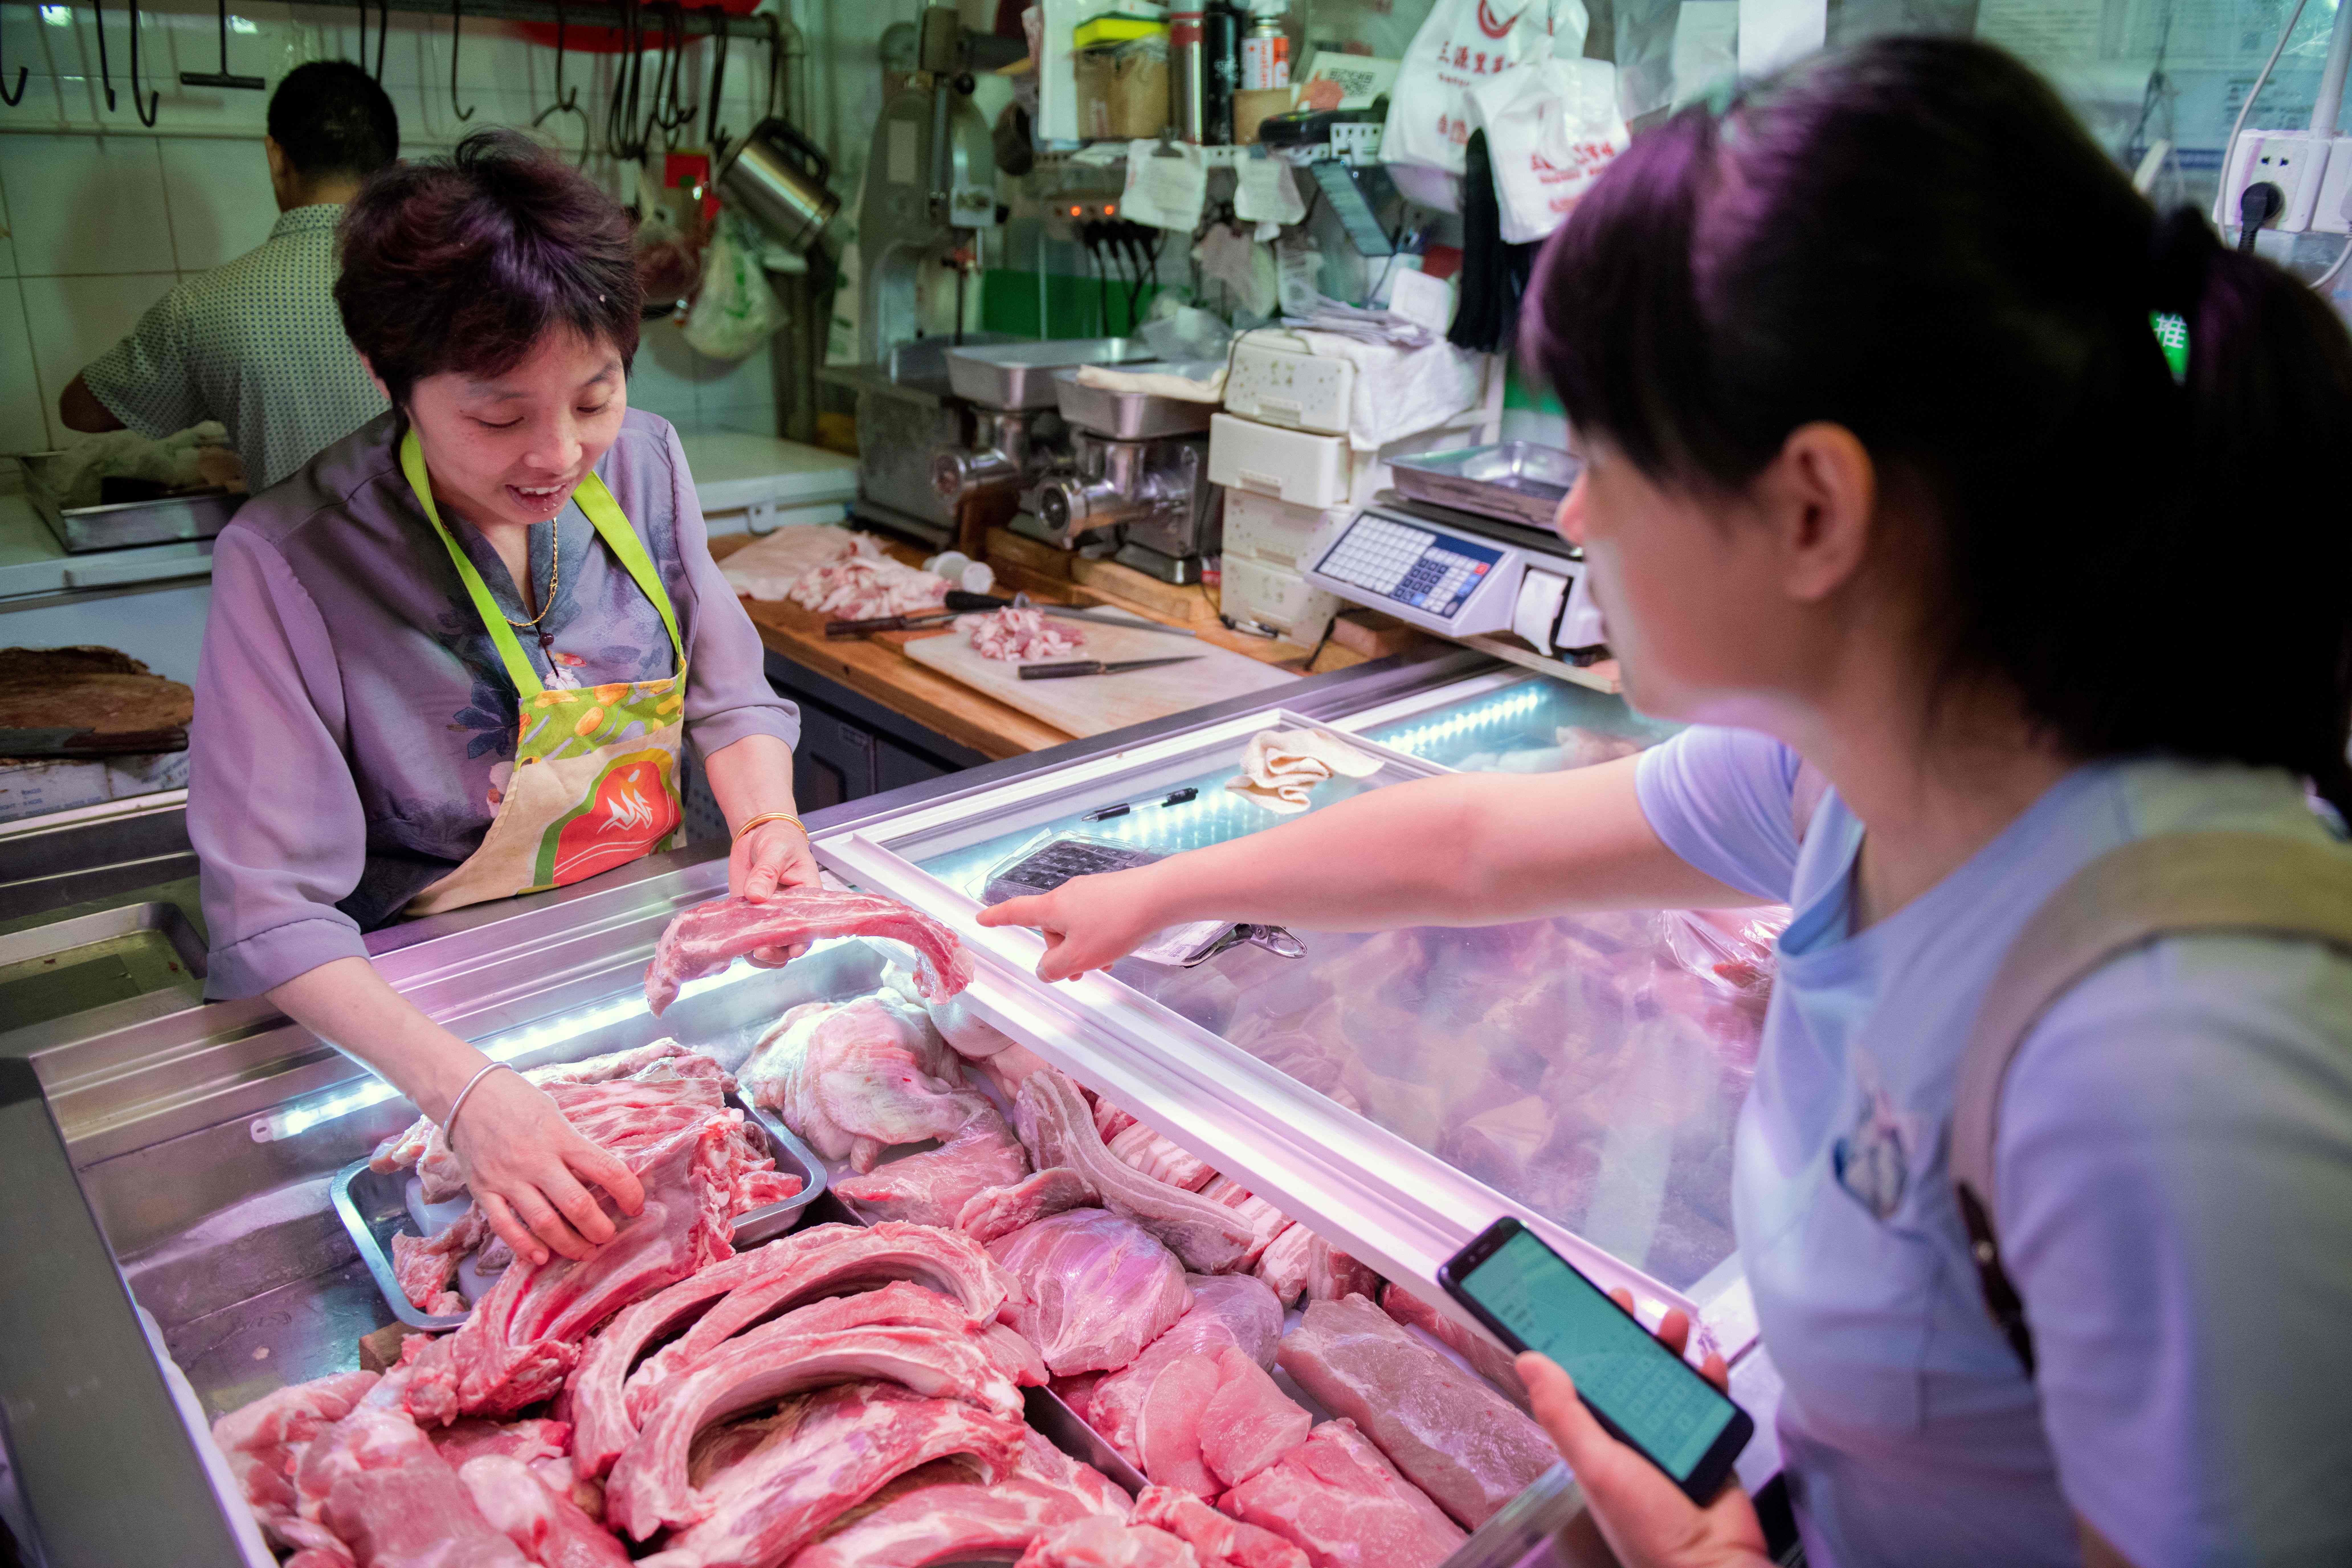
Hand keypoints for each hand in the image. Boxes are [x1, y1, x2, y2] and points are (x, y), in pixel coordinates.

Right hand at [446, 1068, 645, 1266]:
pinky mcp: (483, 1190)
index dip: (628, 1192)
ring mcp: (508, 1178)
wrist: (468, 1093)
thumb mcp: (555, 1115)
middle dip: (599, 1228)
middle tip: (608, 1236)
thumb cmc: (518, 1101)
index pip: (606, 1169)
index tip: (636, 1206)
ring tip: (585, 1251)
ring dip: (569, 1244)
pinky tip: (541, 1257)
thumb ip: (575, 1145)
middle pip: (576, 1204)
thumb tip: (603, 1176)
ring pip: (544, 1223)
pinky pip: (505, 1226)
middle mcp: (536, 1160)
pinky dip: (524, 1247)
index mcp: (561, 1137)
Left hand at [729, 818, 821, 965]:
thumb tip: (756, 895)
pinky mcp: (748, 916)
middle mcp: (789, 913)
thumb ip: (767, 872)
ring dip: (758, 955)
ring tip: (746, 946)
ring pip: (769, 949)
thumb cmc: (779, 839)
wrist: (757, 834)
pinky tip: (733, 936)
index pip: (809, 927)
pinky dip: (740, 943)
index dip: (802, 942)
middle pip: (789, 946)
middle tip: (761, 949)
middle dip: (776, 953)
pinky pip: (747, 939)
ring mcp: (768, 917)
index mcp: (806, 898)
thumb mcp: (776, 849)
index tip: (792, 948)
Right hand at [973, 864, 1169, 981]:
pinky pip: (1095, 920)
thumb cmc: (1115, 925)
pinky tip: (1118, 948)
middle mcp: (1067, 894)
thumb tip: (1044, 969)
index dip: (997, 918)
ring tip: (1107, 963)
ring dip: (1085, 949)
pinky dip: (1100, 937)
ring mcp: (1090, 892)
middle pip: (1052, 928)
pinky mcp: (1111, 893)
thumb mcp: (1079, 957)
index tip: (981, 919)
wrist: (1158, 896)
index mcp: (1051, 907)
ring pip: (1076, 927)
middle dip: (1063, 953)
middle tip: (1083, 973)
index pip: (1016, 912)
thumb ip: (1054, 968)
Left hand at [1517, 1292, 1767, 1567]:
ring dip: (1668, 1347)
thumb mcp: (1596, 1466)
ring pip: (1667, 1377)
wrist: (1712, 1565)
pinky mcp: (1708, 1440)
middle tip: (1623, 1301)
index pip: (1580, 1381)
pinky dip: (1710, 1377)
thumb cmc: (1650, 1528)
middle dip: (1624, 1334)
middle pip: (1625, 1371)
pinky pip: (1709, 1399)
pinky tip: (1708, 1361)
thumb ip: (1565, 1414)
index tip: (1570, 1308)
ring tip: (1673, 1323)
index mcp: (1598, 1438)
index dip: (1575, 1344)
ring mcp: (1672, 1435)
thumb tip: (1528, 1361)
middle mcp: (1631, 1433)